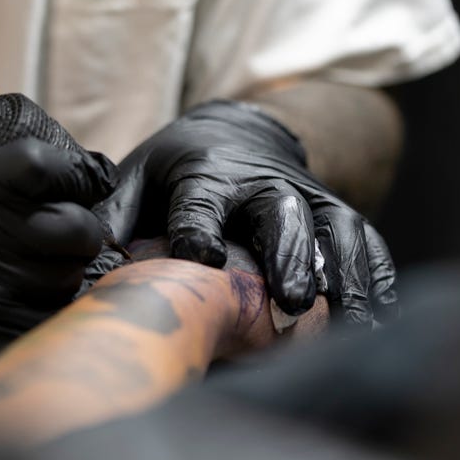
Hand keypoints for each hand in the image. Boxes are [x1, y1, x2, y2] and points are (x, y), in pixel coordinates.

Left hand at [91, 100, 396, 324]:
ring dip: (348, 275)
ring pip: (337, 229)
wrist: (241, 134)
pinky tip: (382, 316)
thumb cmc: (180, 170)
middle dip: (291, 255)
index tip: (200, 256)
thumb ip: (113, 216)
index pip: (203, 196)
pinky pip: (369, 240)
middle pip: (283, 211)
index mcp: (208, 170)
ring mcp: (311, 195)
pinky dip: (378, 277)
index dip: (200, 223)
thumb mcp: (138, 179)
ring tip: (354, 324)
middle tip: (295, 302)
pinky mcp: (339, 211)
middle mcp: (266, 181)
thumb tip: (78, 256)